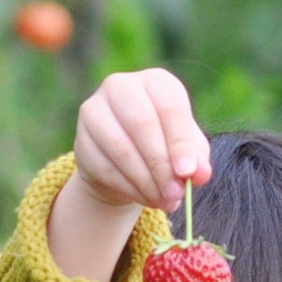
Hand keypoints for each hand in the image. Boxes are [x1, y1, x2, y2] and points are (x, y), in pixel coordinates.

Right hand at [73, 67, 211, 211]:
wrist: (124, 163)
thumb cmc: (163, 148)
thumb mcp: (187, 152)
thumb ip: (197, 160)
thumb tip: (199, 174)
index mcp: (155, 82)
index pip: (170, 105)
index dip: (180, 141)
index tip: (187, 172)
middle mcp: (121, 87)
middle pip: (142, 123)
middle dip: (161, 164)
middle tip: (174, 193)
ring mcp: (95, 110)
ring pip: (121, 148)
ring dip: (145, 181)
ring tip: (163, 200)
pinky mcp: (81, 138)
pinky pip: (105, 167)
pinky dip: (128, 188)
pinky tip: (144, 197)